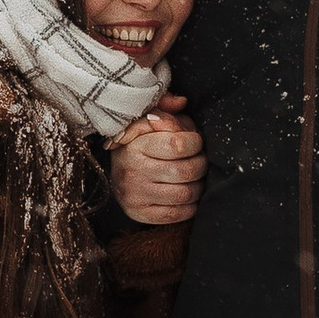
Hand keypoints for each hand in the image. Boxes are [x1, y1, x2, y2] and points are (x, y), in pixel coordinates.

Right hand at [110, 96, 205, 226]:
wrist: (116, 172)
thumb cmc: (140, 142)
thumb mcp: (148, 119)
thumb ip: (165, 108)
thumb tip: (182, 103)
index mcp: (135, 146)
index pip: (178, 145)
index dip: (195, 142)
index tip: (195, 141)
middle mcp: (133, 172)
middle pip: (186, 172)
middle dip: (201, 164)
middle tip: (200, 160)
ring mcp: (135, 195)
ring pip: (185, 194)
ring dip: (198, 186)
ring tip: (195, 177)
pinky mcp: (139, 214)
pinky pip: (177, 214)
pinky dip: (190, 206)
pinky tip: (187, 194)